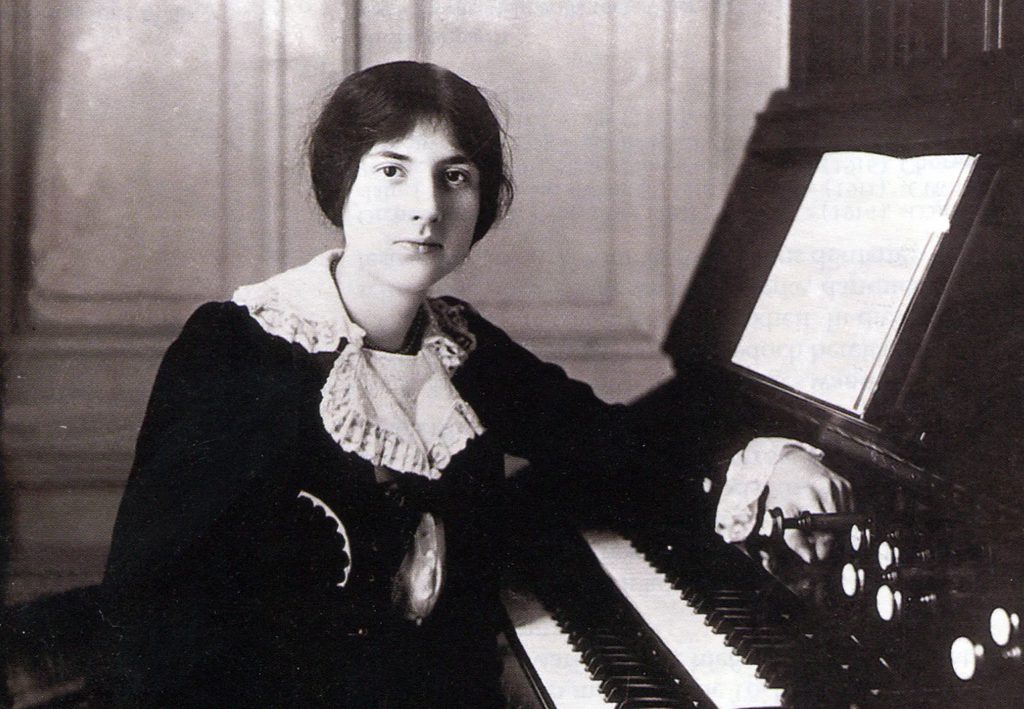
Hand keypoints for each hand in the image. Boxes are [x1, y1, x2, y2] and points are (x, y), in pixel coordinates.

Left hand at [764, 447, 852, 561]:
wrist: (790, 463)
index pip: (824, 534)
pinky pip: (850, 511)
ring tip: (820, 526)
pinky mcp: (846, 485)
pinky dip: (841, 519)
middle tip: (817, 541)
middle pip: (836, 529)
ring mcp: (837, 486)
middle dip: (829, 541)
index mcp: (805, 495)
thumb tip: (810, 558)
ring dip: (836, 530)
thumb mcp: (779, 514)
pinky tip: (827, 514)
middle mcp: (824, 488)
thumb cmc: (782, 491)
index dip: (823, 550)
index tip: (818, 556)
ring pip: (845, 522)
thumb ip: (793, 538)